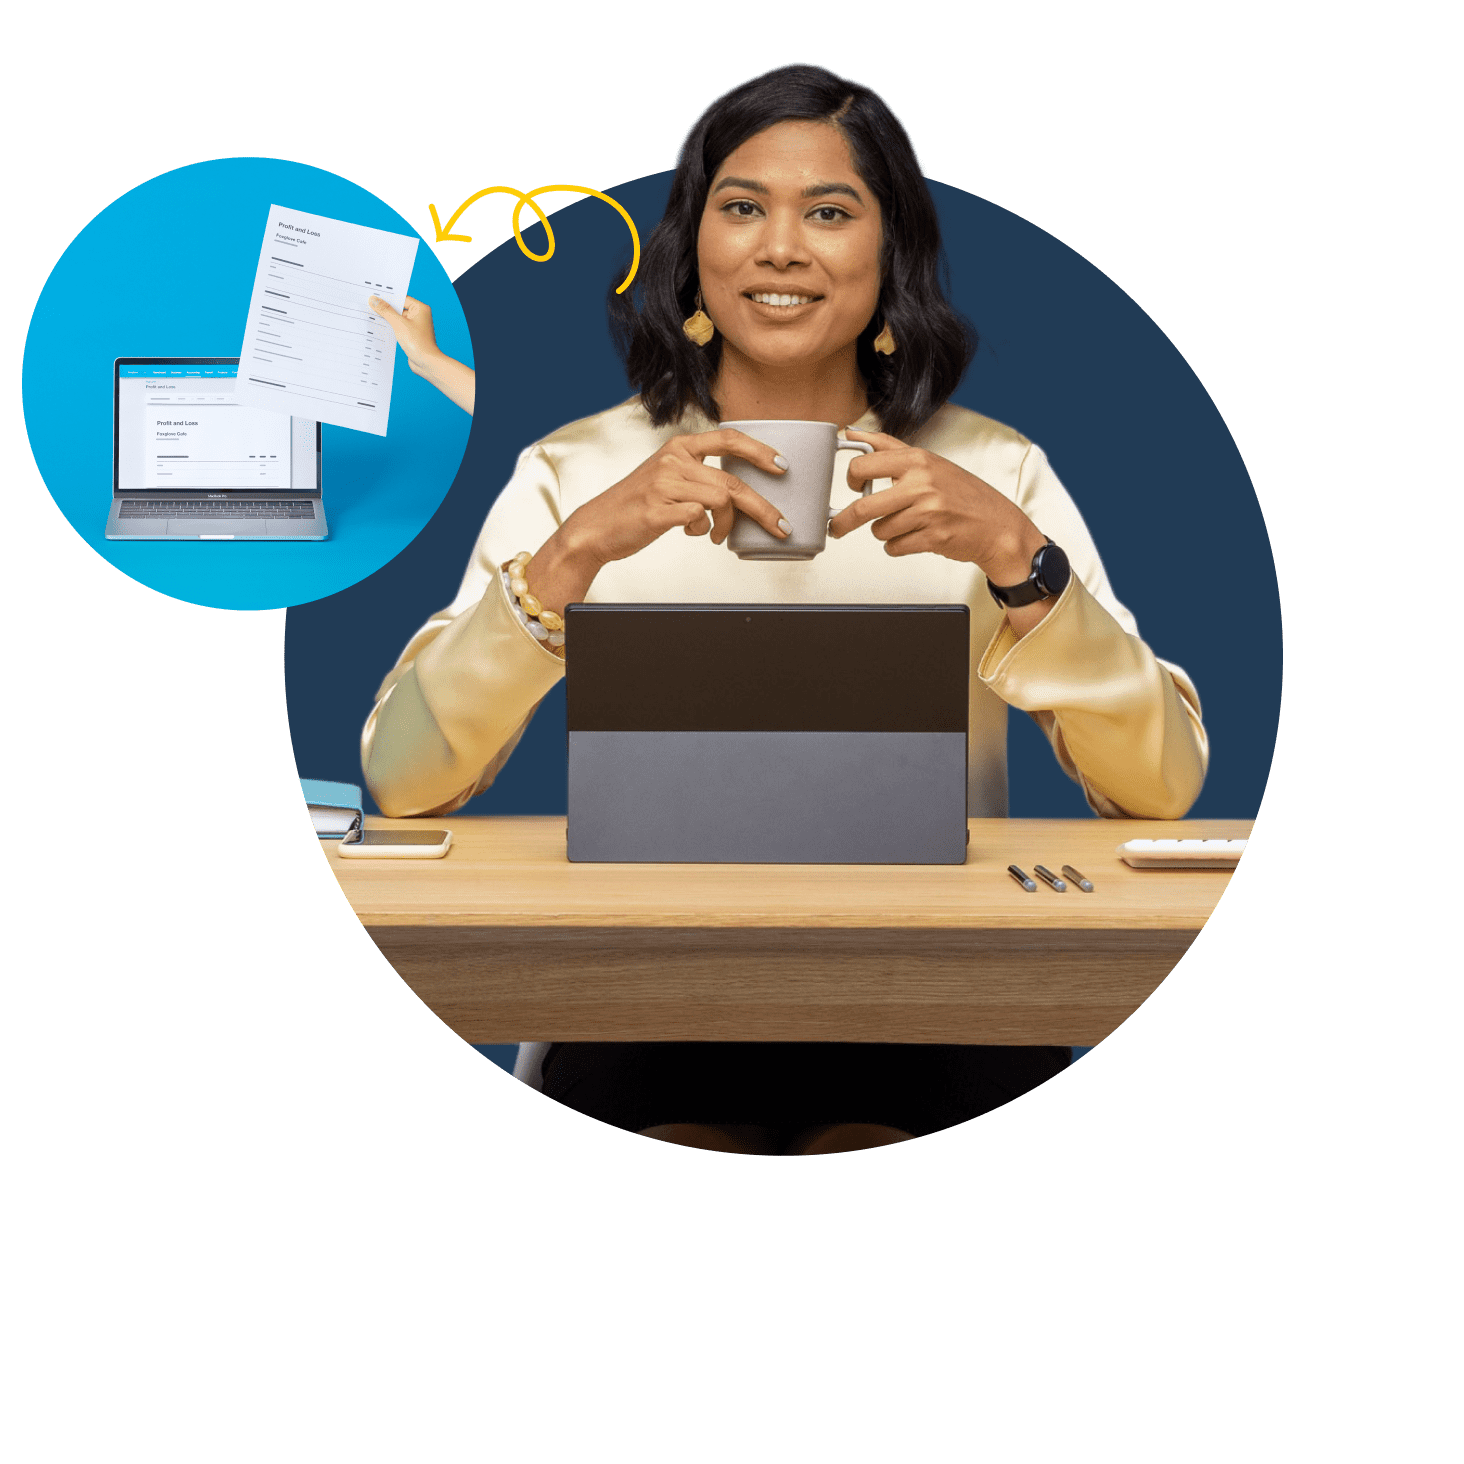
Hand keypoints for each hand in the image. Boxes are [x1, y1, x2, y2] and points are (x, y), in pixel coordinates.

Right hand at [369, 295, 438, 373]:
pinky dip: (391, 327)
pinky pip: (399, 328)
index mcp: (420, 308)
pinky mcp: (411, 335)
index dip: (387, 298)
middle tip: (370, 305)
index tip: (374, 295)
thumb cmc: (417, 343)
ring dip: (387, 319)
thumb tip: (374, 300)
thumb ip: (386, 311)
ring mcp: (415, 326)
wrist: (426, 363)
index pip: (401, 298)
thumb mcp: (398, 324)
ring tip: (372, 315)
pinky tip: (380, 327)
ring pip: (398, 319)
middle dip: (385, 309)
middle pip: (399, 308)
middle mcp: (419, 316)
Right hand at [526, 429, 790, 613]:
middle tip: (781, 526)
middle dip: (763, 507)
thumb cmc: (635, 507)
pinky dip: (703, 531)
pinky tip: (693, 533)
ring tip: (719, 536)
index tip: (782, 465)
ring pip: (721, 500)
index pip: (728, 438)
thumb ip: (698, 478)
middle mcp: (673, 460)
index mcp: (678, 447)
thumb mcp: (667, 480)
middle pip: (733, 481)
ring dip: (728, 524)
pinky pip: (700, 519)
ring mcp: (665, 483)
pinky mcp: (658, 508)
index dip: (759, 451)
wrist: (596, 527)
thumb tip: (738, 495)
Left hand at [828, 429, 1047, 585]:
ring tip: (907, 524)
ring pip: (880, 531)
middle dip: (845, 521)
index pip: (864, 464)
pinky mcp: (932, 537)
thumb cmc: (962, 494)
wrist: (996, 525)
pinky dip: (899, 546)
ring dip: (886, 532)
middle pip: (864, 507)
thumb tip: (852, 434)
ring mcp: (928, 511)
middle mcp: (922, 483)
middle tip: (838, 527)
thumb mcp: (929, 461)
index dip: (851, 478)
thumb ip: (888, 447)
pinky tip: (916, 536)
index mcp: (917, 460)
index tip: (852, 486)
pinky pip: (894, 547)